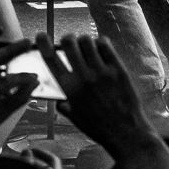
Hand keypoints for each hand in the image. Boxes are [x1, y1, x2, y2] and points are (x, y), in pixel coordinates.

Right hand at [40, 32, 158, 155]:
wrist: (126, 133)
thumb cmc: (99, 128)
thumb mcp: (75, 118)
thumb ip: (63, 105)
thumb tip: (57, 99)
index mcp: (69, 88)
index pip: (51, 58)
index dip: (43, 43)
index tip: (41, 36)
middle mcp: (83, 77)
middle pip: (69, 43)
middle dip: (67, 39)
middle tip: (69, 42)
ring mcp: (102, 72)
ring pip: (87, 41)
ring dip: (84, 41)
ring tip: (86, 47)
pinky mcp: (118, 70)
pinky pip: (105, 46)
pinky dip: (100, 43)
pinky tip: (100, 48)